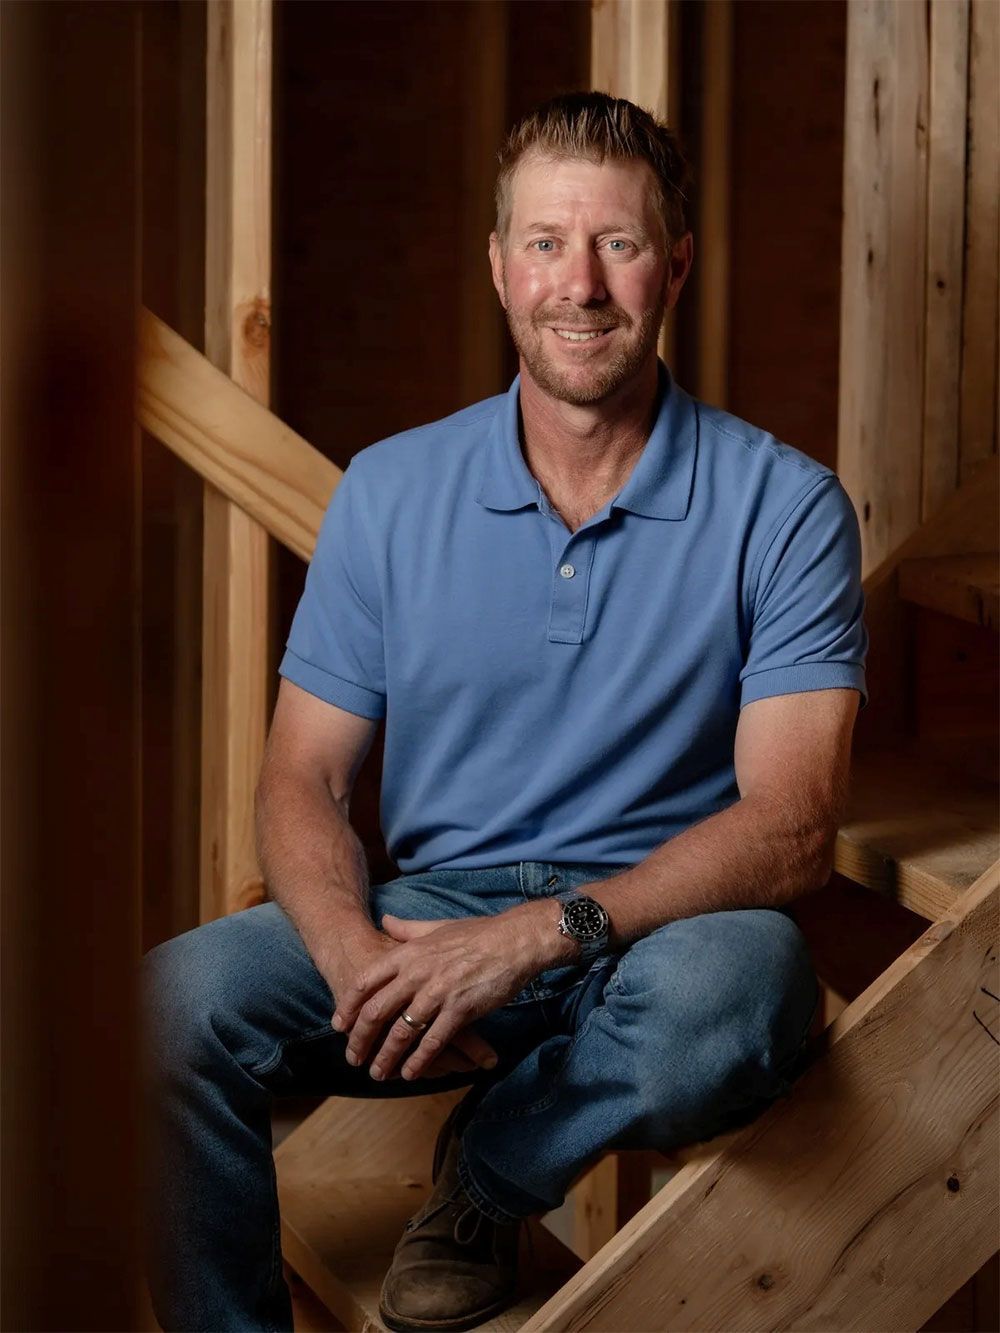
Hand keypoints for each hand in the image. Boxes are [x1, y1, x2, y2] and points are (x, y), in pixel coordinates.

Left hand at [331, 909, 543, 1082]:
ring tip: (378, 1073)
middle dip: (361, 1039)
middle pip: (377, 1011)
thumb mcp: (437, 927)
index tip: (340, 1026)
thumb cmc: (476, 934)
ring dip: (387, 1056)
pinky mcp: (460, 1009)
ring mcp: (438, 992)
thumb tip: (384, 921)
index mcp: (409, 953)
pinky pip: (433, 1041)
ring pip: (401, 1031)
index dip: (349, 1006)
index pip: (366, 981)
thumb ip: (407, 929)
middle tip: (353, 1058)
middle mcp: (418, 972)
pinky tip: (410, 1073)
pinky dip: (419, 1060)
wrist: (513, 941)